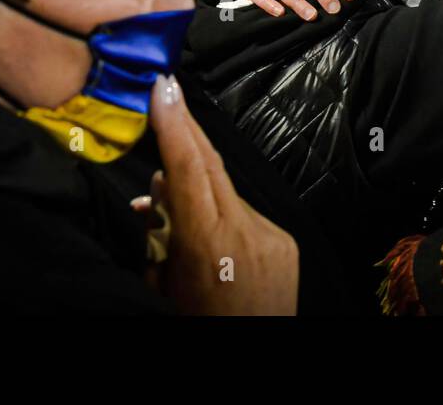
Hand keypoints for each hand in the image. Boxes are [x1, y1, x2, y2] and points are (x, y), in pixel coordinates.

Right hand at [147, 77, 298, 314]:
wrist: (251, 356)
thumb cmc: (195, 325)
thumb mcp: (162, 285)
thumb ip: (159, 233)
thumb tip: (158, 188)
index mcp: (207, 243)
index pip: (187, 169)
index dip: (174, 124)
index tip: (163, 86)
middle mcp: (244, 231)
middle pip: (210, 165)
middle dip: (186, 128)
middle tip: (166, 91)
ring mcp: (270, 234)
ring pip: (225, 192)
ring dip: (197, 189)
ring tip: (166, 203)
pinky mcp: (285, 242)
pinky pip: (245, 213)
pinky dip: (221, 215)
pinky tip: (207, 234)